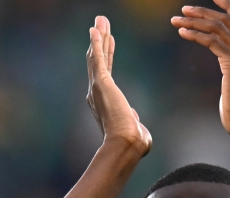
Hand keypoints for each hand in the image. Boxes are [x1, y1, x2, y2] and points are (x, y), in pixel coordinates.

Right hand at [87, 16, 151, 155]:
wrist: (126, 144)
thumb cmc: (133, 142)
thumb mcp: (134, 127)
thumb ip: (133, 119)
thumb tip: (134, 116)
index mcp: (103, 101)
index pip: (105, 72)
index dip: (107, 55)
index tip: (109, 41)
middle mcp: (96, 92)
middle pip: (98, 60)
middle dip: (100, 41)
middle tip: (100, 24)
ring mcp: (97, 87)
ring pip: (97, 56)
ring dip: (98, 37)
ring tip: (100, 21)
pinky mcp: (102, 83)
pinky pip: (98, 59)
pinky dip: (96, 44)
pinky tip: (95, 30)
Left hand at [171, 0, 229, 138]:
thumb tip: (224, 68)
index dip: (229, 6)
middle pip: (227, 20)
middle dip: (204, 12)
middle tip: (183, 10)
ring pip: (217, 28)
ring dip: (195, 21)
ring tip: (177, 20)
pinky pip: (212, 42)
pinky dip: (196, 35)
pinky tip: (182, 33)